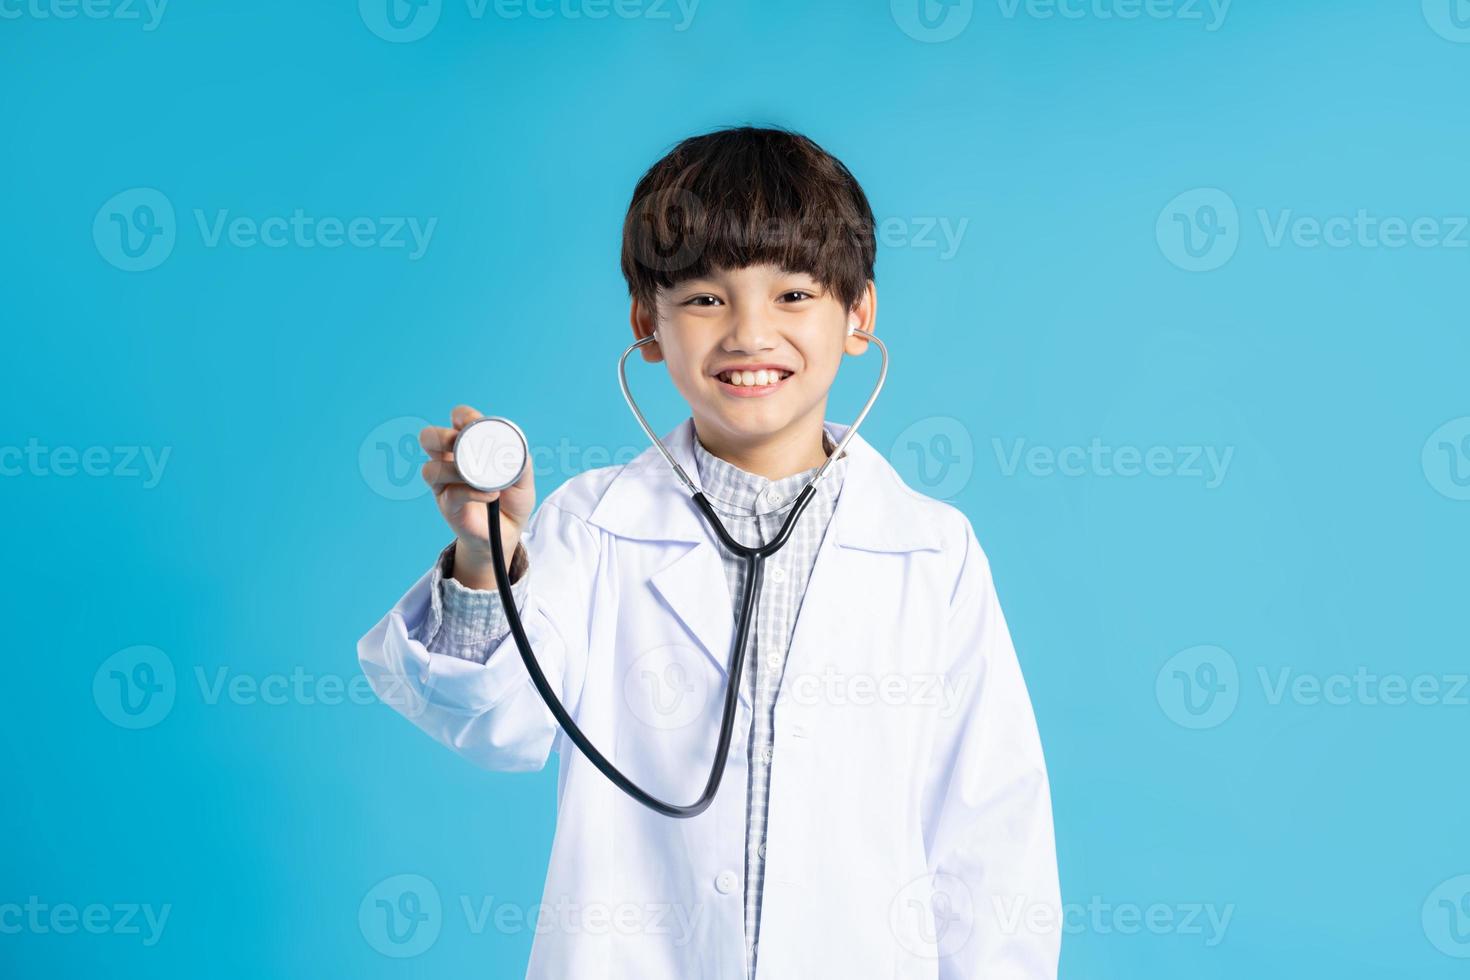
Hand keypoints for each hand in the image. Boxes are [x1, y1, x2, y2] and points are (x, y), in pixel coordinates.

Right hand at [419, 405, 536, 589]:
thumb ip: (521, 461)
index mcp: (468, 446)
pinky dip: (473, 492)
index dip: (462, 415)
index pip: (457, 419)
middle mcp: (450, 460)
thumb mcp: (523, 478)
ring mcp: (445, 484)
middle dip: (442, 436)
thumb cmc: (512, 499)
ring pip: (431, 469)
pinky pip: (452, 494)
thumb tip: (515, 450)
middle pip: (428, 438)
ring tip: (482, 479)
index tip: (474, 421)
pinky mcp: (449, 505)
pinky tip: (491, 495)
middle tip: (461, 444)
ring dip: (457, 469)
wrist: (508, 531)